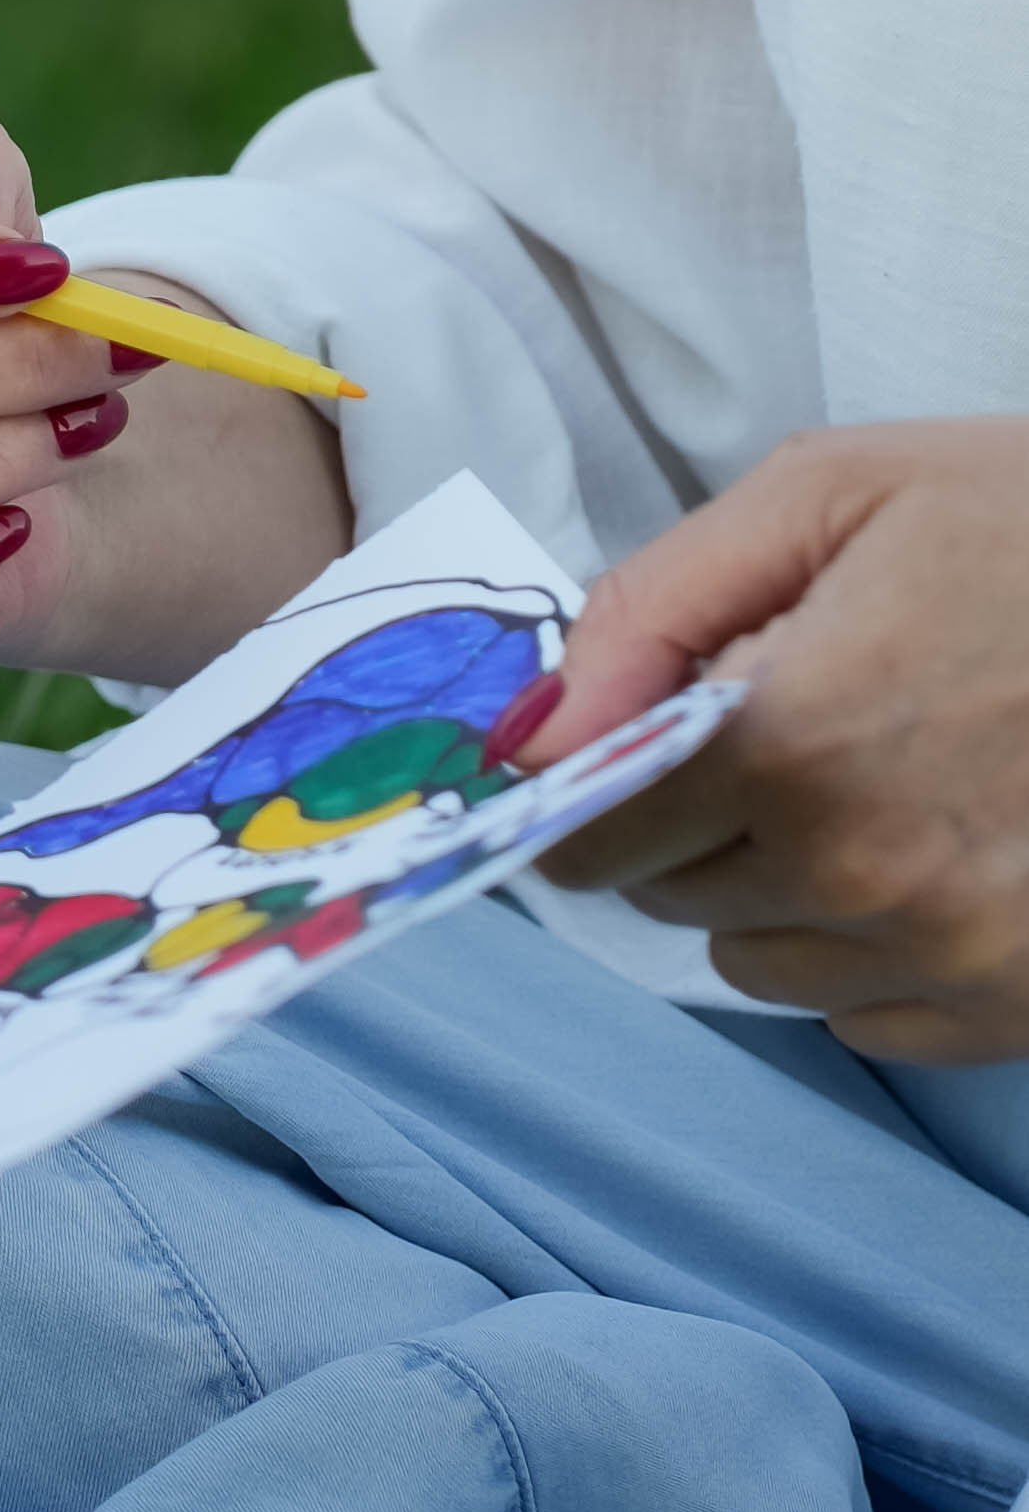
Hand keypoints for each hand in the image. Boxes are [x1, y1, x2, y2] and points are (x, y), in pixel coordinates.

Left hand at [526, 423, 1028, 1062]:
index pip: (592, 837)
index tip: (638, 745)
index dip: (597, 786)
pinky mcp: (1021, 1009)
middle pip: (673, 901)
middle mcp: (867, 877)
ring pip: (764, 966)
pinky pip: (866, 1016)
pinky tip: (952, 845)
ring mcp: (954, 959)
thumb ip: (653, 609)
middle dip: (702, 820)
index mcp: (798, 745)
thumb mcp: (834, 494)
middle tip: (809, 722)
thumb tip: (532, 730)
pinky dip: (877, 947)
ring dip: (787, 889)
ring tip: (893, 775)